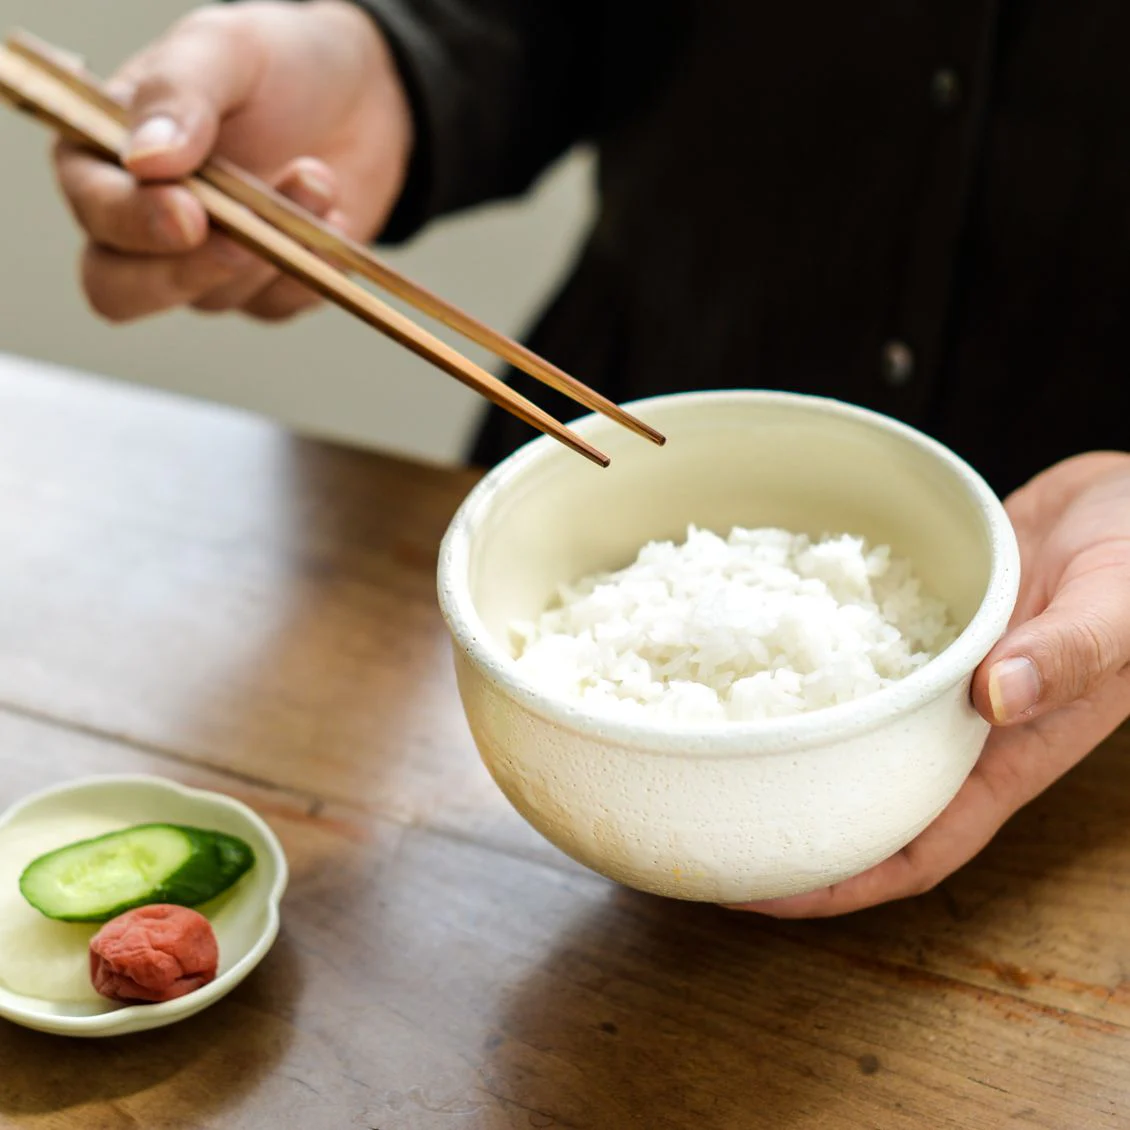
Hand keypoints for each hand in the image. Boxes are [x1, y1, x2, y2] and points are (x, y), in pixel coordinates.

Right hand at [53, 0, 411, 321]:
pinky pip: (275, 306)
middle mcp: (139, 220)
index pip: (95, 211)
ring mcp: (199, 263)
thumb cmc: (277, 63)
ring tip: (319, 178)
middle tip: (247, 240)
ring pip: (213, 297)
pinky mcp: (261, 289)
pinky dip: (311, 270)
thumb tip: (144, 161)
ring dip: (270, 247)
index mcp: (104, 154)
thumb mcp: (226, 48)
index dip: (134, 222)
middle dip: (187, 272)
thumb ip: (178, 94)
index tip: (191, 213)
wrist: (360, 96)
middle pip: (120, 290)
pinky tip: (336, 219)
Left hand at [732, 451, 1129, 917]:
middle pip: (858, 802)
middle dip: (786, 825)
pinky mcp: (916, 633)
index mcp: (1006, 753)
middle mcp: (957, 730)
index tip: (760, 894)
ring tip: (704, 748)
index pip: (915, 849)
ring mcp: (932, 682)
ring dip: (785, 749)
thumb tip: (998, 695)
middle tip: (698, 821)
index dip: (839, 883)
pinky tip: (747, 655)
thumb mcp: (1119, 606)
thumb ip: (1070, 652)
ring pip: (847, 734)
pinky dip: (802, 670)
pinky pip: (851, 662)